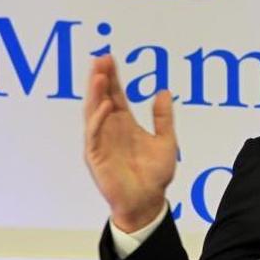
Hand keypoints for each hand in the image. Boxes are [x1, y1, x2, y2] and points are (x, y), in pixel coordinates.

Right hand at [83, 55, 176, 231]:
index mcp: (124, 124)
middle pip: (102, 98)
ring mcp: (101, 142)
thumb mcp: (165, 141)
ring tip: (99, 74)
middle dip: (100, 78)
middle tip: (101, 58)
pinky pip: (94, 135)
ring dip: (95, 94)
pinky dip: (98, 120)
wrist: (148, 202)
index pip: (115, 95)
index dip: (113, 77)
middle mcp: (110, 130)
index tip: (110, 58)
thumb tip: (164, 92)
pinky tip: (106, 105)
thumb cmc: (154, 175)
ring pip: (94, 112)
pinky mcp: (96, 157)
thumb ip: (163, 118)